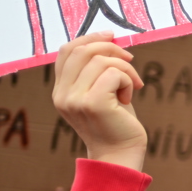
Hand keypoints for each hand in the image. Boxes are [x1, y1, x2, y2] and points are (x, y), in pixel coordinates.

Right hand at [52, 32, 146, 169]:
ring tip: (131, 86)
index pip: (67, 51)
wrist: (120, 155)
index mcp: (60, 91)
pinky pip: (114, 73)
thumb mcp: (101, 91)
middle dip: (111, 48)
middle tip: (130, 59)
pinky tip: (129, 96)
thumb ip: (96, 69)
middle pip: (82, 50)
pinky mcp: (93, 103)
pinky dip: (128, 79)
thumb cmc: (116, 122)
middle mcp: (62, 95)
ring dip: (125, 69)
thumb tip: (108, 38)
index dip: (89, 38)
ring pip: (102, 60)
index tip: (111, 36)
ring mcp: (74, 99)